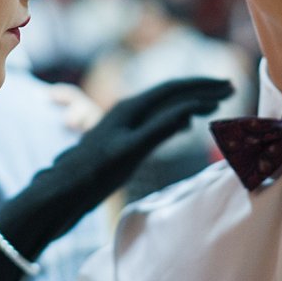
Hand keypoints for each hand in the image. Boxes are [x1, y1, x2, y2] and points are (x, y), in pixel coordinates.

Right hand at [0, 76, 234, 280]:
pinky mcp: (120, 151)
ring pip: (164, 104)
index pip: (164, 92)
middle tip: (230, 85)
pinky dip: (177, 116)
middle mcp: (120, 114)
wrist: (52, 196)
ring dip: (196, 96)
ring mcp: (119, 131)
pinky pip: (154, 128)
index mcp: (122, 113)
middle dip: (201, 86)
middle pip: (168, 91)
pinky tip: (198, 113)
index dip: (193, 87)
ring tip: (224, 94)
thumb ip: (152, 132)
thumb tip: (183, 121)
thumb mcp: (125, 150)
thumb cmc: (86, 176)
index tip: (219, 88)